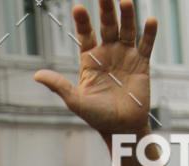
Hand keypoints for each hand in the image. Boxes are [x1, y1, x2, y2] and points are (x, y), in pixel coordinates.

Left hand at [34, 1, 156, 138]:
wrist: (122, 130)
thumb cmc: (97, 117)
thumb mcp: (75, 101)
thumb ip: (59, 86)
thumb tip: (36, 76)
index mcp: (91, 59)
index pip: (86, 34)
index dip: (82, 22)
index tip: (78, 8)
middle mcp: (108, 53)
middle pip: (107, 25)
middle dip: (106, 9)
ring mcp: (126, 56)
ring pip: (127, 30)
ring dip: (127, 15)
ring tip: (125, 1)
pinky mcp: (141, 64)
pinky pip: (146, 45)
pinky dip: (150, 33)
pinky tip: (151, 20)